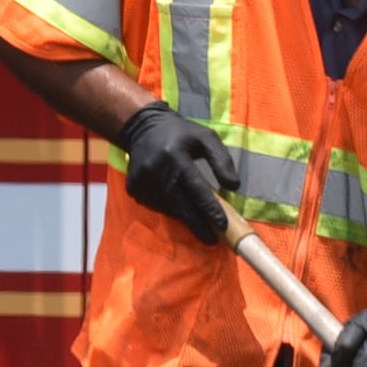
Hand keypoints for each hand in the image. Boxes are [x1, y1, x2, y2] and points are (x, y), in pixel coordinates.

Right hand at [118, 101, 237, 240]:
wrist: (143, 128)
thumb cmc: (181, 134)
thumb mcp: (206, 138)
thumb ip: (222, 160)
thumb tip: (234, 186)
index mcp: (175, 156)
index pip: (196, 188)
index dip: (210, 209)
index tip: (222, 225)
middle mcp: (156, 171)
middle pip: (181, 206)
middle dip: (198, 225)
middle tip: (212, 239)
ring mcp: (142, 181)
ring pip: (168, 209)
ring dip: (184, 216)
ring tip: (198, 220)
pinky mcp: (133, 188)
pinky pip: (156, 206)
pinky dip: (169, 209)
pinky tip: (177, 202)